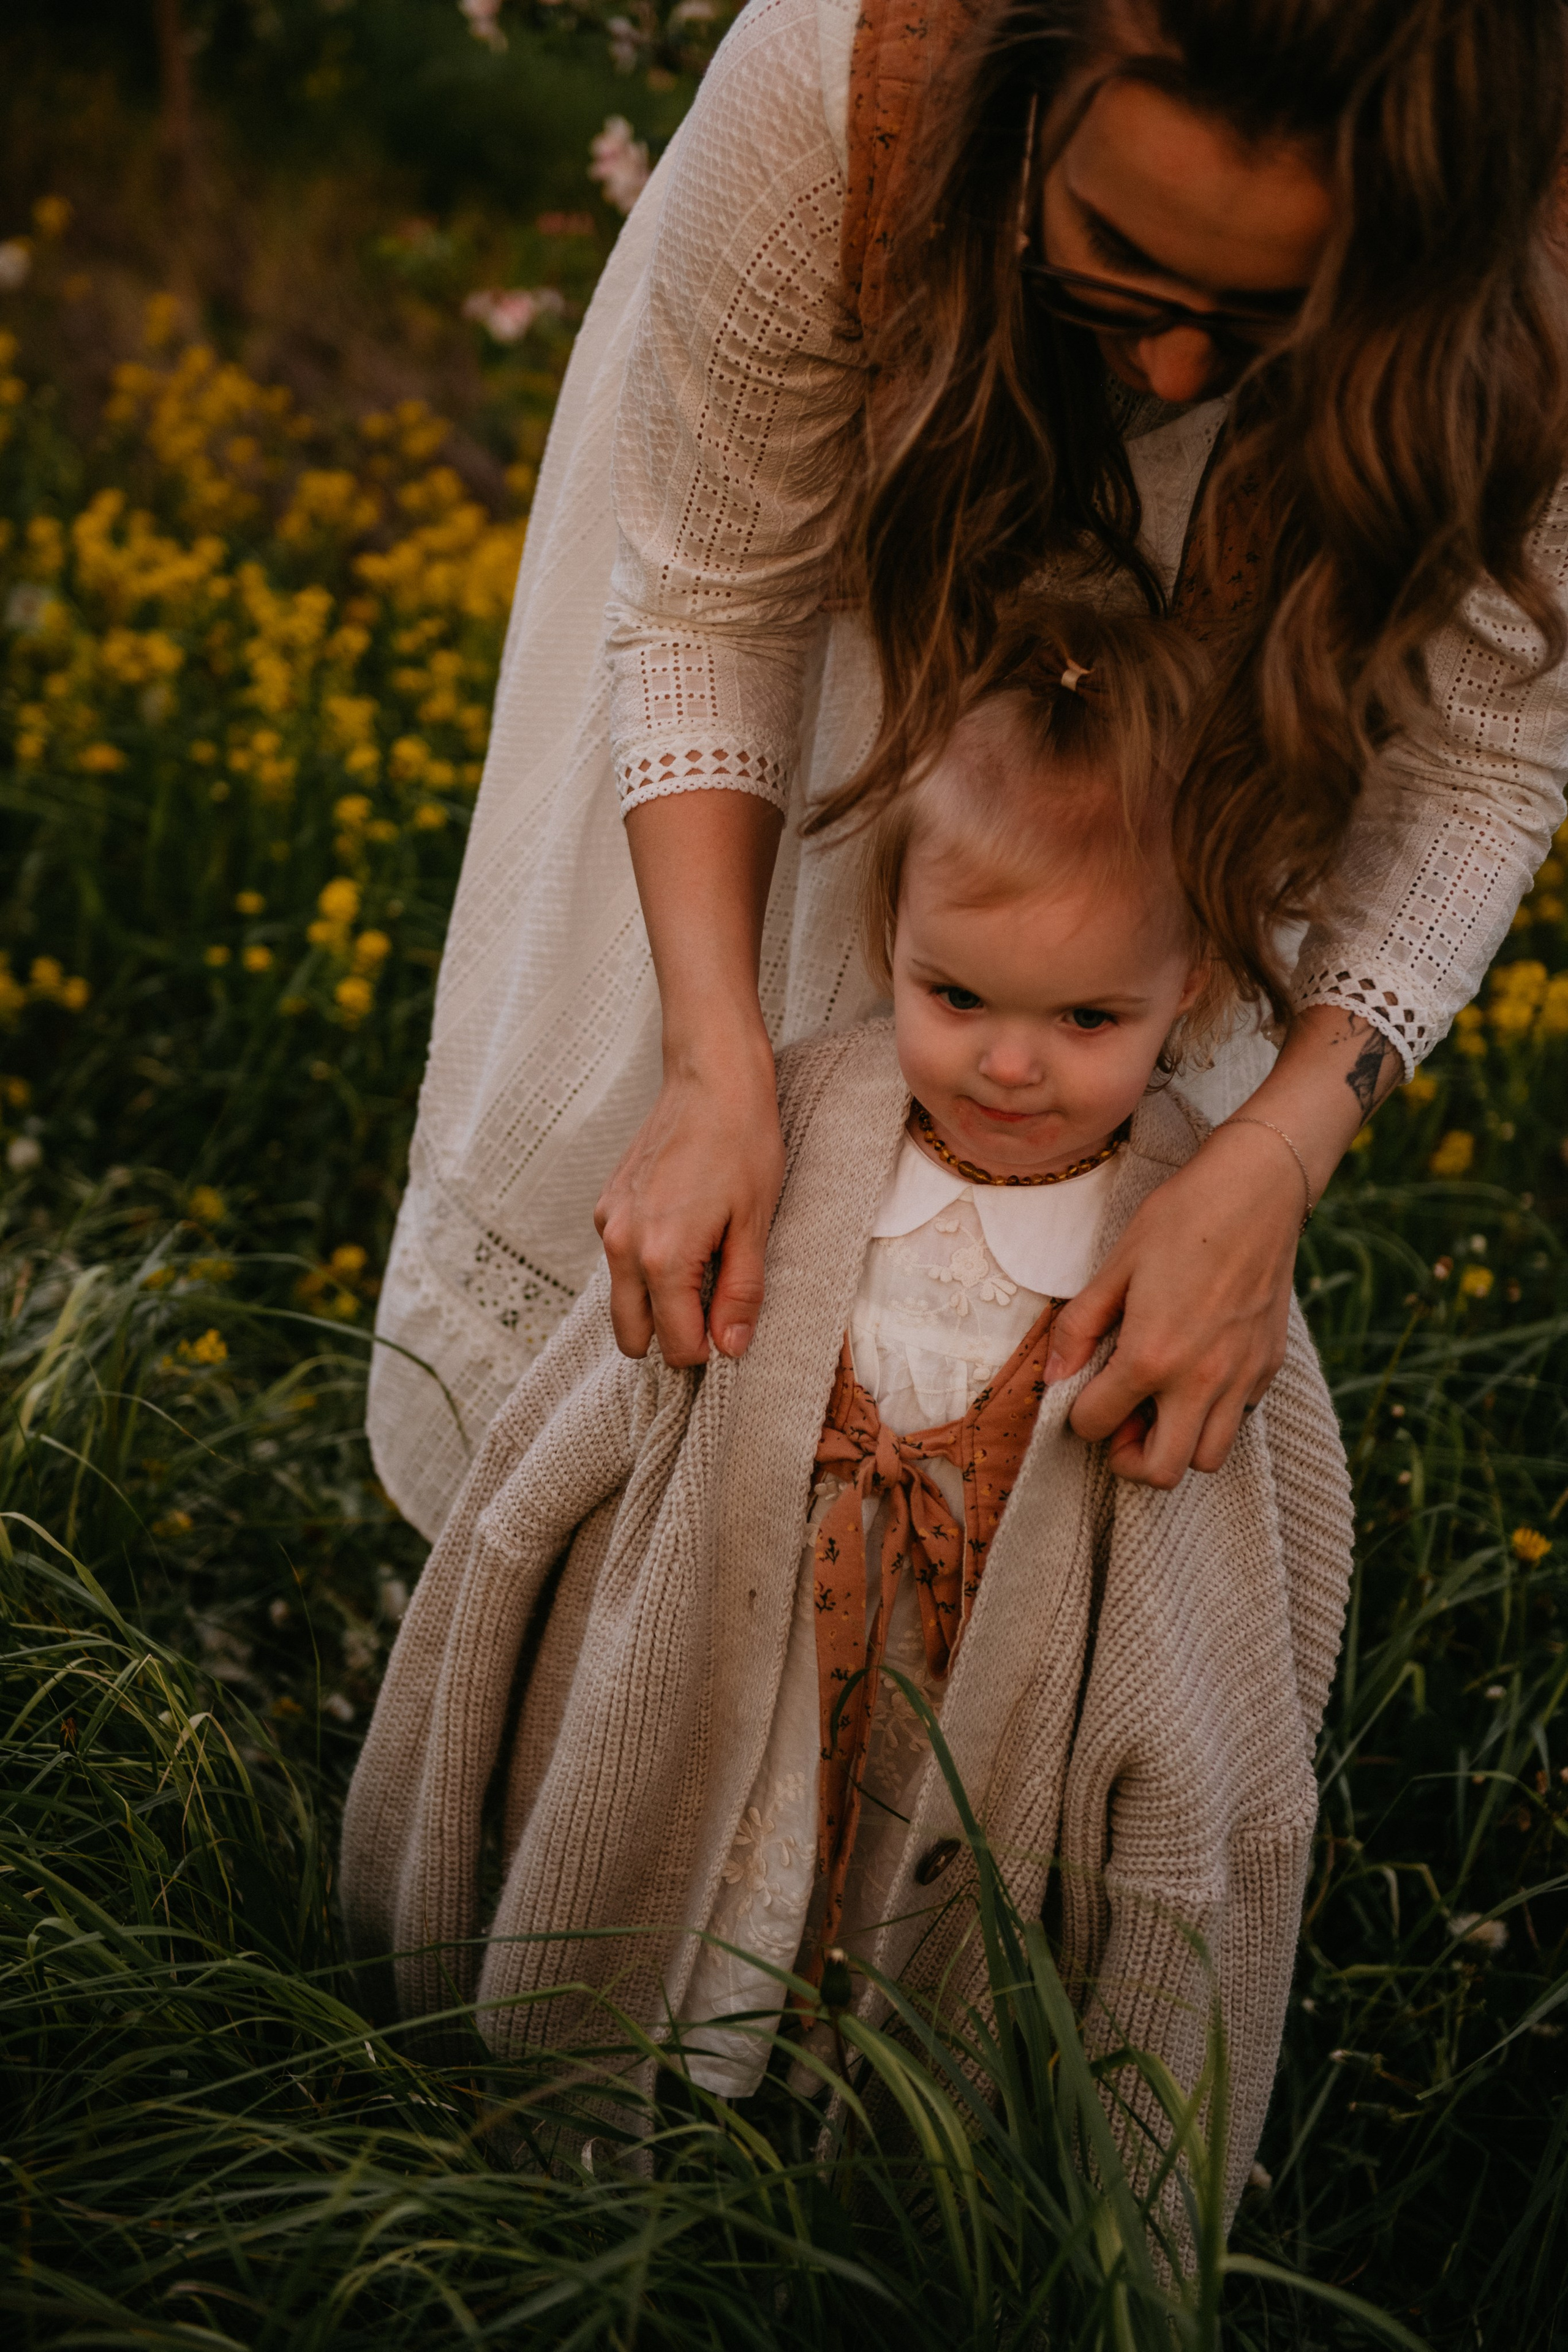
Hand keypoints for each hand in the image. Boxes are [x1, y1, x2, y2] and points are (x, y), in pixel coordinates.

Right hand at [607, 789, 785, 1364]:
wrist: (711, 1076)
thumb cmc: (743, 1144)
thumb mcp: (755, 1223)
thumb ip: (740, 1291)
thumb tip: (730, 1348)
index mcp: (661, 1258)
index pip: (675, 1346)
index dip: (708, 1348)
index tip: (733, 1328)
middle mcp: (621, 1246)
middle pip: (633, 1336)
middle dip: (671, 1338)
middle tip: (714, 1311)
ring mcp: (607, 1224)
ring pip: (621, 1301)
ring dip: (655, 1305)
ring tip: (703, 1273)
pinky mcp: (606, 1205)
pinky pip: (618, 1264)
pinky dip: (644, 1271)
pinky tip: (683, 1240)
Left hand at [1045, 1122, 1301, 1484]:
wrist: (1257, 1191)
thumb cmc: (1181, 1220)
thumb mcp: (1115, 1266)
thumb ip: (1080, 1327)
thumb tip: (1053, 1376)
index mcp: (1152, 1356)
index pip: (1097, 1425)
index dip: (1079, 1415)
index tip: (1082, 1392)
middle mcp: (1201, 1380)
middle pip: (1162, 1471)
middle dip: (1130, 1459)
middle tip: (1120, 1422)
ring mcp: (1241, 1378)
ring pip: (1207, 1458)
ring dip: (1176, 1443)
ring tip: (1159, 1404)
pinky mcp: (1268, 1368)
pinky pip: (1238, 1419)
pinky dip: (1212, 1414)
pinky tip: (1196, 1374)